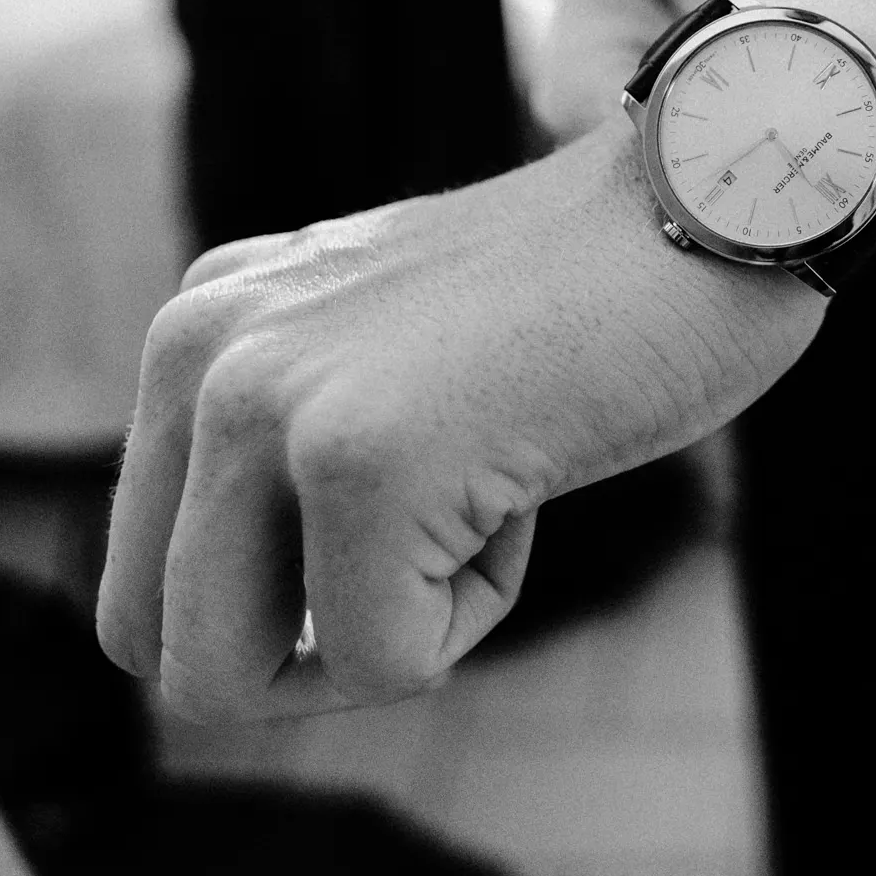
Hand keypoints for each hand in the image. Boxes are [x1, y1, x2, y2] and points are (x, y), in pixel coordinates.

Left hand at [96, 120, 826, 719]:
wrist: (725, 196)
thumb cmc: (600, 295)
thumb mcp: (396, 353)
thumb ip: (297, 444)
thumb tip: (254, 634)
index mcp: (199, 328)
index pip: (150, 577)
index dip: (289, 609)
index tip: (418, 507)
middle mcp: (199, 351)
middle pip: (162, 648)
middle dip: (310, 656)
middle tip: (441, 549)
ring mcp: (268, 400)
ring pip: (230, 679)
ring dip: (384, 640)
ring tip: (482, 504)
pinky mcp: (362, 458)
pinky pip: (384, 661)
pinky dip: (481, 613)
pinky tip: (534, 480)